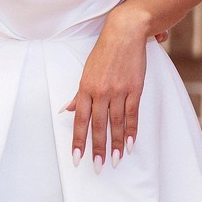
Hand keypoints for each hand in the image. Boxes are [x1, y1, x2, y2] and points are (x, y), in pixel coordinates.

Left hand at [64, 21, 146, 171]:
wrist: (124, 34)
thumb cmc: (103, 53)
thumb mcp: (86, 72)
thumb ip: (78, 94)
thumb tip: (66, 110)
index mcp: (85, 88)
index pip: (80, 120)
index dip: (78, 140)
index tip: (77, 157)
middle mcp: (100, 92)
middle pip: (98, 125)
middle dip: (97, 148)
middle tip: (97, 167)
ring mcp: (119, 91)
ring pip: (116, 123)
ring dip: (116, 144)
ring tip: (115, 161)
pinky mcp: (135, 89)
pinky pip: (133, 114)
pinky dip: (132, 130)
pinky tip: (131, 145)